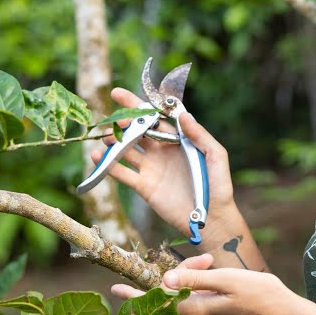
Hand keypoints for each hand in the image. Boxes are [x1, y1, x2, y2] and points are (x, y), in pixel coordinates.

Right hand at [90, 87, 236, 237]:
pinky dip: (108, 165)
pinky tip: (96, 156)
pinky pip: (122, 173)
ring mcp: (151, 169)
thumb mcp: (215, 156)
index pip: (154, 118)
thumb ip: (200, 135)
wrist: (211, 220)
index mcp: (177, 140)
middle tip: (113, 120)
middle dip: (123, 123)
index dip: (137, 106)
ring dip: (113, 142)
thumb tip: (183, 115)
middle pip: (137, 131)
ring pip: (126, 150)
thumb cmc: (219, 186)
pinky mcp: (144, 186)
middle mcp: (161, 152)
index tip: (119, 94)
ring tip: (105, 137)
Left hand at [112, 255, 302, 314]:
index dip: (135, 296)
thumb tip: (166, 279)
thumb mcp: (227, 279)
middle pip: (177, 300)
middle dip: (183, 277)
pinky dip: (206, 298)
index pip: (158, 303)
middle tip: (206, 260)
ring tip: (216, 266)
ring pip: (190, 306)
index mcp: (197, 313)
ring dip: (196, 287)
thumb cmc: (262, 294)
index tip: (114, 291)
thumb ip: (194, 280)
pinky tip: (223, 286)